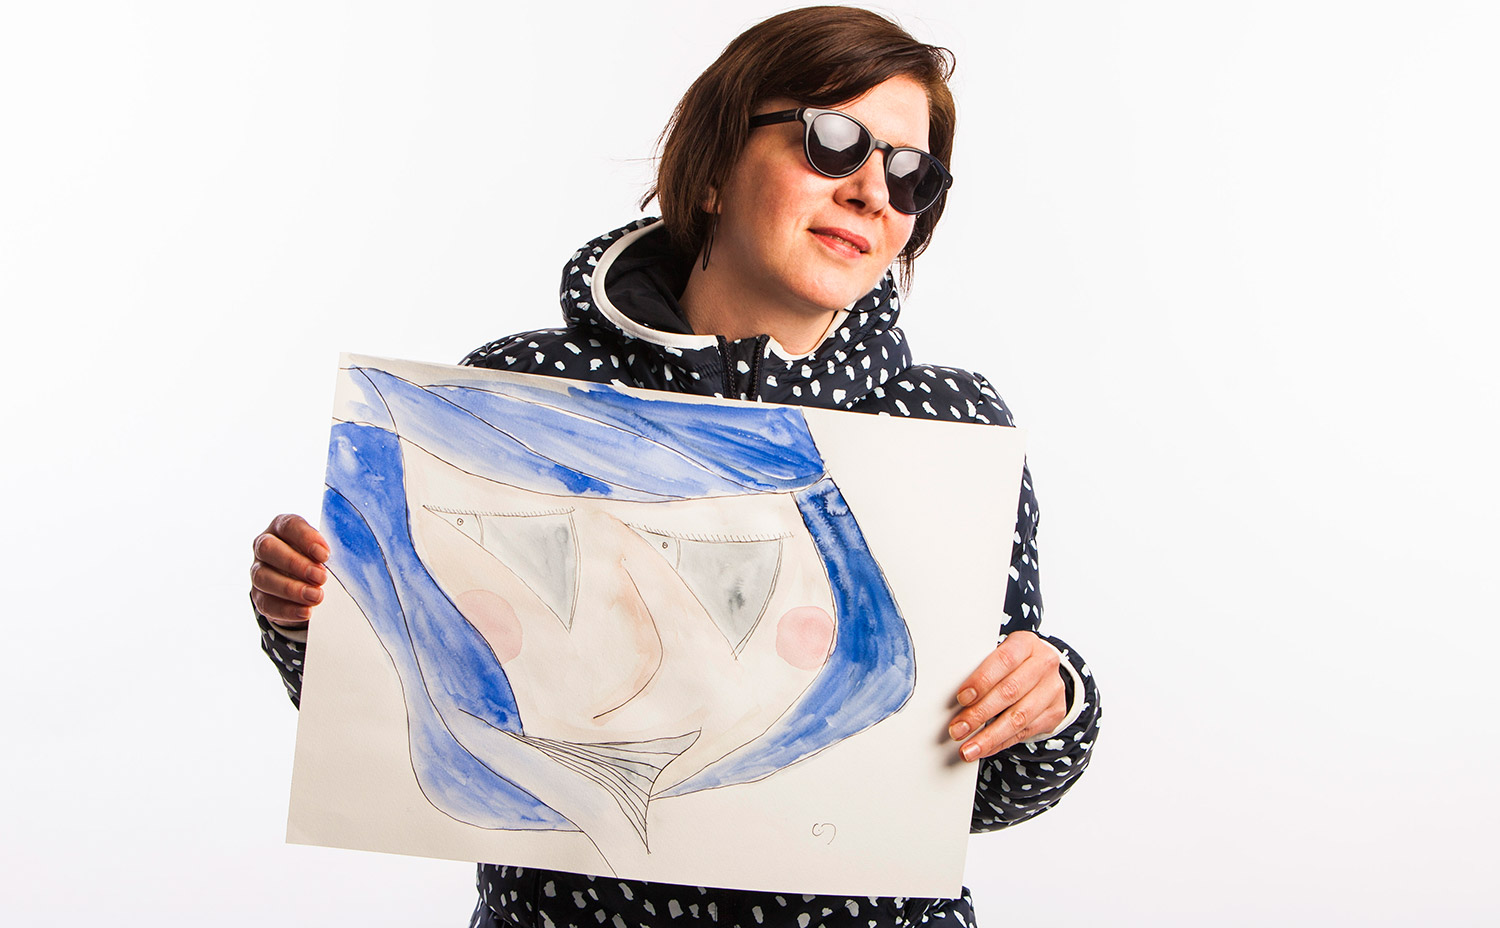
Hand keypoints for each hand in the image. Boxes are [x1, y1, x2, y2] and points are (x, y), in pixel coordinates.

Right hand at [250, 514, 328, 628]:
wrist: (305, 583)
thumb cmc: (318, 559)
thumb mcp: (324, 550)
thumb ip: (328, 551)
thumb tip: (347, 561)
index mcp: (282, 527)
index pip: (288, 525)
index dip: (305, 538)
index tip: (324, 555)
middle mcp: (265, 546)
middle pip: (268, 549)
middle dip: (295, 564)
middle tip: (321, 577)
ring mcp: (258, 571)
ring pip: (262, 577)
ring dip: (291, 588)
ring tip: (316, 597)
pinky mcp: (259, 596)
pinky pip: (266, 603)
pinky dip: (287, 609)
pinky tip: (306, 612)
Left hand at [948, 630, 1066, 761]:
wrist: (1045, 671)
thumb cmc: (1014, 662)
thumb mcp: (1000, 654)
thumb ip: (982, 669)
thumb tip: (956, 698)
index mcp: (1026, 644)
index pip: (1004, 660)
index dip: (981, 681)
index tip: (961, 698)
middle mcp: (1044, 665)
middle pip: (1010, 692)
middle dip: (979, 714)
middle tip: (958, 729)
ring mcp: (1052, 690)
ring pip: (1019, 718)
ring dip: (989, 737)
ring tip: (968, 748)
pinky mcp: (1055, 712)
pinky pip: (1025, 732)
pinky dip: (1000, 743)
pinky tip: (984, 748)